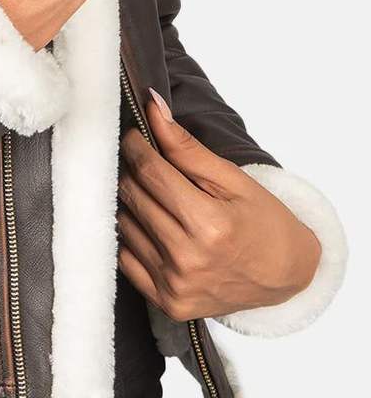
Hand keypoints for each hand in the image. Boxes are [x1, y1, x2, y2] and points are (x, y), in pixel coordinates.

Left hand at [117, 90, 320, 321]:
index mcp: (209, 225)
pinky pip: (125, 258)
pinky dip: (131, 235)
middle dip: (131, 170)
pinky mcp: (167, 303)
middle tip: (141, 159)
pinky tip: (149, 223)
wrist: (286, 277)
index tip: (132, 134)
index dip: (135, 146)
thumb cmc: (263, 222)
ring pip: (124, 224)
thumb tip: (152, 107)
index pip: (150, 172)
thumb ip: (186, 146)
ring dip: (129, 201)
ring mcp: (174, 285)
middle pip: (133, 196)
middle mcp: (187, 259)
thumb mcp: (232, 179)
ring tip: (151, 194)